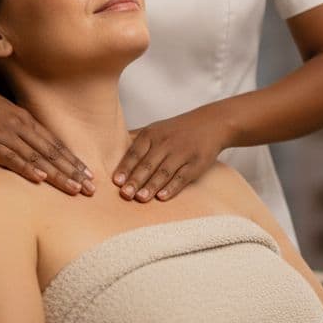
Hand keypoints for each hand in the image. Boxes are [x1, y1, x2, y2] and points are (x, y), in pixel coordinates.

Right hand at [0, 77, 94, 195]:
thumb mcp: (4, 113)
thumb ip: (19, 128)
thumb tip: (31, 147)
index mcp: (25, 119)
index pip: (55, 143)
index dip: (73, 161)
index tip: (89, 175)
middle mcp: (19, 126)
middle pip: (52, 152)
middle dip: (73, 171)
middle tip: (90, 188)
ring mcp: (4, 134)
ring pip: (37, 157)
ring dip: (57, 175)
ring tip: (74, 189)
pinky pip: (10, 157)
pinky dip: (26, 169)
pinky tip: (40, 179)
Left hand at [112, 107, 228, 202]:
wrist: (212, 123)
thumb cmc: (178, 129)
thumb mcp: (156, 128)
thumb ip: (136, 140)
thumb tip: (110, 150)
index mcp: (152, 134)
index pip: (135, 152)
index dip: (125, 167)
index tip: (116, 181)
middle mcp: (166, 142)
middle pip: (148, 164)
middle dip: (135, 180)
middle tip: (125, 194)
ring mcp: (182, 153)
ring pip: (164, 172)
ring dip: (151, 186)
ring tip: (140, 199)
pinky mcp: (196, 163)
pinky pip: (182, 177)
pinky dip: (172, 188)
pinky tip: (162, 197)